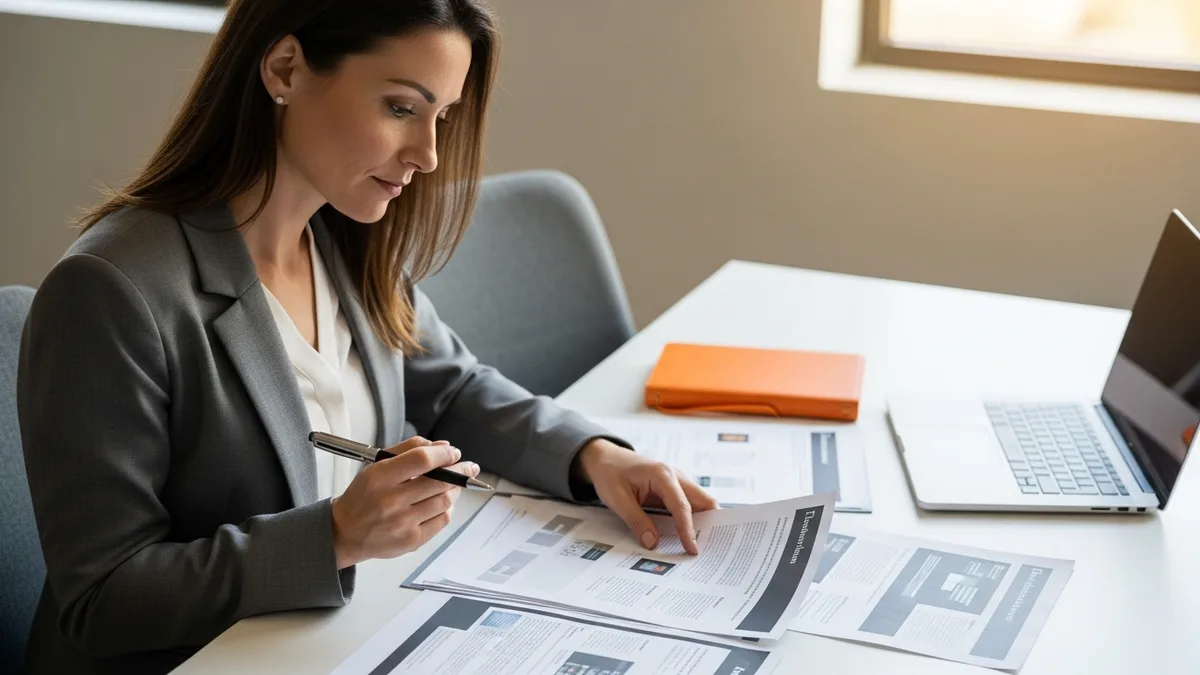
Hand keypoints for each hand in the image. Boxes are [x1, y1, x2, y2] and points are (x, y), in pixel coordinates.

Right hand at [330, 437, 478, 568]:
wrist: (345, 532)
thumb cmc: (364, 496)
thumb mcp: (377, 465)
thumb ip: (409, 450)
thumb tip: (443, 446)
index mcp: (380, 477)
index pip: (422, 459)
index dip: (444, 454)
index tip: (453, 452)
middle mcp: (391, 501)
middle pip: (439, 481)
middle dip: (460, 471)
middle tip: (468, 466)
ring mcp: (402, 523)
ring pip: (444, 501)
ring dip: (455, 489)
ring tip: (454, 483)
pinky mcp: (411, 541)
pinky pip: (442, 520)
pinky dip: (448, 508)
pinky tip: (443, 502)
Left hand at [575, 439, 718, 554]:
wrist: (606, 457)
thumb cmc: (610, 473)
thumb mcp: (617, 498)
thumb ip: (636, 521)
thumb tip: (653, 543)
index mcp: (662, 475)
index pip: (682, 506)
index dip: (688, 529)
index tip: (692, 549)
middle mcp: (675, 476)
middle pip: (704, 501)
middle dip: (710, 524)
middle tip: (709, 549)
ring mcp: (677, 482)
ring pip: (701, 503)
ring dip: (703, 522)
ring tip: (700, 545)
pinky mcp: (674, 489)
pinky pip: (690, 505)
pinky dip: (693, 519)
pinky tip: (687, 535)